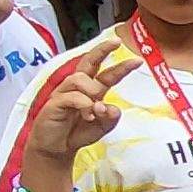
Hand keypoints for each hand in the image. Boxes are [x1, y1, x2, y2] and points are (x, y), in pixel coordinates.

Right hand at [24, 44, 136, 167]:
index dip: (121, 66)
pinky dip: (84, 104)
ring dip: (92, 93)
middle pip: (89, 62)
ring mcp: (64, 92)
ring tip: (95, 111)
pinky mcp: (54, 102)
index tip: (138, 60)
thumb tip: (113, 109)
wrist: (56, 149)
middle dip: (102, 50)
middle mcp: (78, 87)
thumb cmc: (78, 132)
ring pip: (80, 79)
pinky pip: (72, 96)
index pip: (106, 73)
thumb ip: (111, 117)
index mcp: (91, 90)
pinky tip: (87, 115)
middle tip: (115, 43)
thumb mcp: (101, 127)